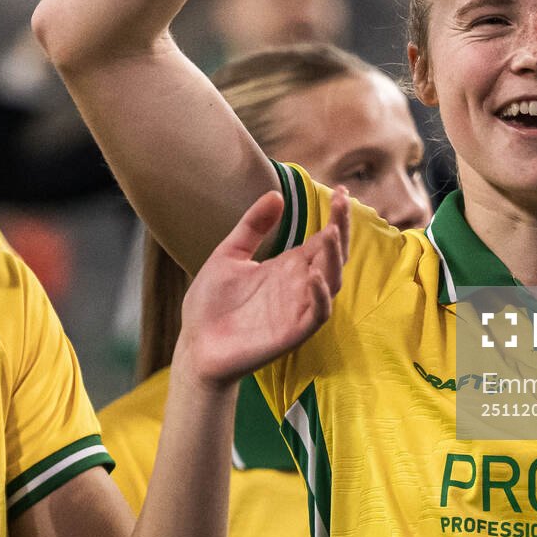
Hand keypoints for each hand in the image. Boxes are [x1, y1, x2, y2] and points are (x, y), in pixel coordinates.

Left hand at [172, 187, 350, 387]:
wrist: (195, 345)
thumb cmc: (211, 304)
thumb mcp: (229, 254)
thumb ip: (253, 227)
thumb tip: (276, 194)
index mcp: (288, 266)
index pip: (322, 238)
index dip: (336, 217)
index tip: (341, 191)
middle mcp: (299, 285)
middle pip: (333, 255)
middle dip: (341, 229)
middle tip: (341, 202)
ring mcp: (297, 309)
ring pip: (331, 282)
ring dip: (335, 258)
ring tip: (331, 232)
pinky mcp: (292, 333)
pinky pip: (316, 314)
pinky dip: (320, 296)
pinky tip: (313, 276)